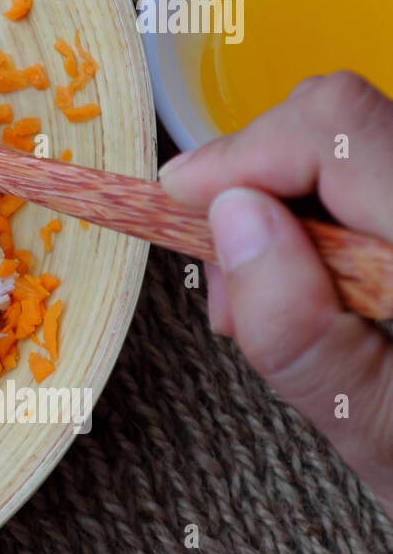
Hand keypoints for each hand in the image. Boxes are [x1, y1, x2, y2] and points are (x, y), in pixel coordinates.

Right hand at [160, 71, 392, 516]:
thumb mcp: (376, 434)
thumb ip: (302, 330)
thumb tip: (230, 216)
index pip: (336, 129)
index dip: (242, 154)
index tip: (179, 207)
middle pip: (335, 119)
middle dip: (251, 184)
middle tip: (229, 284)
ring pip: (343, 139)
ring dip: (276, 203)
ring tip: (265, 299)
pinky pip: (362, 169)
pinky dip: (312, 213)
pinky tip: (310, 281)